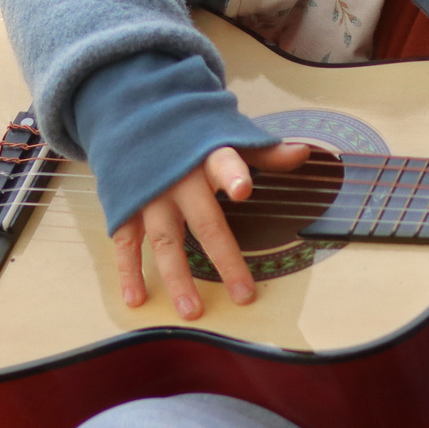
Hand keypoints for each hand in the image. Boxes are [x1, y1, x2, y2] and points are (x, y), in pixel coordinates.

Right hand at [112, 142, 310, 319]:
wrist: (132, 116)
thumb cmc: (190, 134)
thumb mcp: (225, 133)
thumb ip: (262, 151)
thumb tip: (303, 153)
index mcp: (206, 157)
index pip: (224, 164)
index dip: (233, 175)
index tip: (244, 190)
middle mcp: (178, 179)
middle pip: (204, 222)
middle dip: (224, 259)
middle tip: (243, 295)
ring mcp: (149, 196)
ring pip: (164, 241)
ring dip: (177, 278)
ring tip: (192, 311)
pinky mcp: (125, 206)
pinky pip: (127, 243)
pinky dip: (129, 271)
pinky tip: (137, 299)